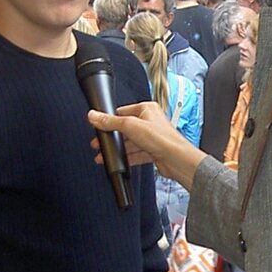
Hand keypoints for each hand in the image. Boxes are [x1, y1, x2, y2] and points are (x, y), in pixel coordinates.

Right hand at [87, 100, 205, 186]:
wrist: (176, 159)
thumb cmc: (162, 139)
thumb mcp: (130, 126)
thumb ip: (110, 122)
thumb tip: (94, 116)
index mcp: (147, 109)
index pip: (123, 112)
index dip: (110, 120)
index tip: (98, 126)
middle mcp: (150, 122)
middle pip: (125, 129)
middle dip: (113, 138)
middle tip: (99, 143)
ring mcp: (152, 138)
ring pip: (130, 143)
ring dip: (118, 150)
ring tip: (104, 155)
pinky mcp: (153, 151)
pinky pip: (136, 154)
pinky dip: (127, 158)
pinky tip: (118, 162)